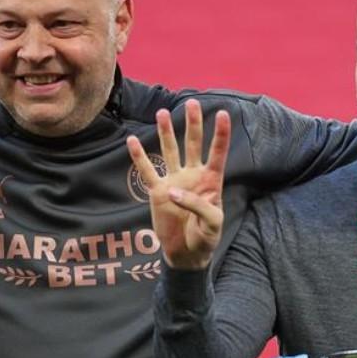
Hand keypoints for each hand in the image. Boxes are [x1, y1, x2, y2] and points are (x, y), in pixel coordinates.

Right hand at [126, 99, 230, 269]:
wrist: (187, 254)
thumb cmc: (206, 239)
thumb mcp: (212, 224)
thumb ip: (197, 205)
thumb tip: (172, 190)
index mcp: (212, 181)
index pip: (217, 152)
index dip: (221, 134)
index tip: (224, 113)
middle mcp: (193, 176)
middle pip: (193, 143)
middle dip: (193, 123)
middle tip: (192, 102)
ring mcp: (174, 181)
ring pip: (170, 151)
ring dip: (166, 132)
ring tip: (162, 113)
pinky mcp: (157, 192)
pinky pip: (147, 171)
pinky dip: (139, 157)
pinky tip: (132, 140)